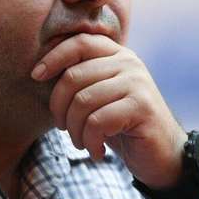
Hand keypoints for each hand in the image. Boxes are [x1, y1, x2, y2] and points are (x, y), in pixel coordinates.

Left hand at [31, 33, 187, 188]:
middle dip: (59, 108)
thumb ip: (80, 80)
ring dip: (75, 130)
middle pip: (74, 76)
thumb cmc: (121, 126)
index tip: (36, 76)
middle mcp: (128, 62)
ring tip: (82, 143)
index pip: (79, 42)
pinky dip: (90, 141)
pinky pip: (98, 121)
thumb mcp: (98, 97)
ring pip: (83, 101)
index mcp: (116, 54)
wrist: (162, 155)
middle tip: (63, 128)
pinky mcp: (142, 106)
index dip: (53, 57)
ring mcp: (137, 82)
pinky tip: (96, 152)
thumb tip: (39, 71)